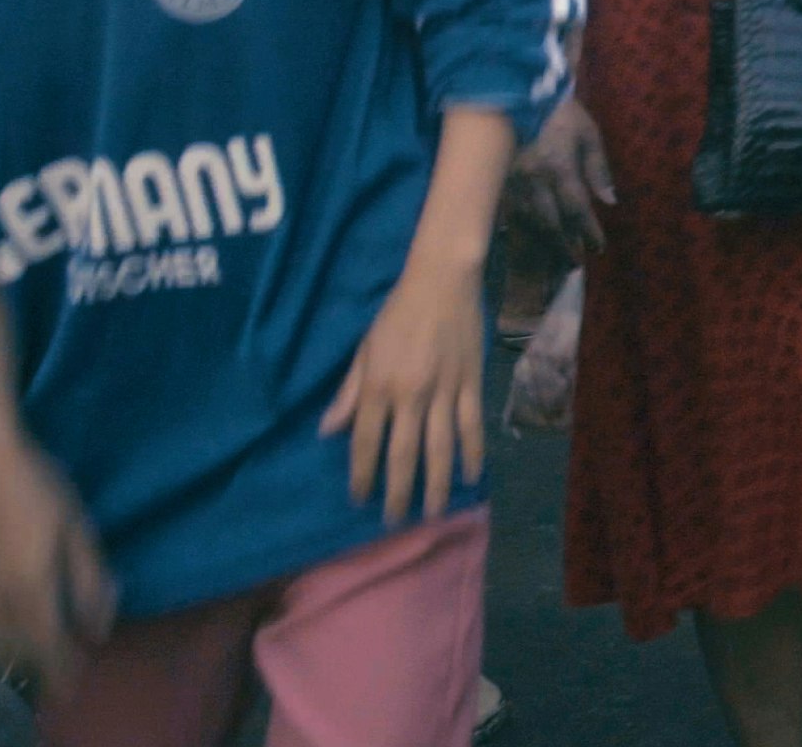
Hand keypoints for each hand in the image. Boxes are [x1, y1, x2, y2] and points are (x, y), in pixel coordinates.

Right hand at [0, 437, 112, 698]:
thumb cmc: (42, 490)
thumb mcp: (80, 532)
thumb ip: (91, 580)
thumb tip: (100, 623)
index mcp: (32, 590)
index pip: (50, 645)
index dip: (65, 667)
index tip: (81, 677)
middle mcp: (2, 599)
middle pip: (21, 650)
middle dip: (43, 665)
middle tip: (67, 667)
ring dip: (20, 654)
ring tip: (44, 652)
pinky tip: (12, 631)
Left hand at [322, 265, 484, 525]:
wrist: (441, 280)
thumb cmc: (396, 312)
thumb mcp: (364, 349)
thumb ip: (349, 393)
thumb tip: (329, 431)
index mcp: (379, 386)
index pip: (367, 441)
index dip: (362, 474)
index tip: (359, 499)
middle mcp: (410, 395)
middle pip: (403, 454)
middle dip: (397, 491)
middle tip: (394, 521)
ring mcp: (444, 391)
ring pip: (440, 448)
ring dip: (435, 484)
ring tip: (433, 513)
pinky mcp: (470, 384)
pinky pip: (471, 426)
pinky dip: (472, 453)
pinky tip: (471, 476)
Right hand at [507, 99, 614, 254]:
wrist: (518, 92)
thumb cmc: (561, 113)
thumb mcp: (588, 134)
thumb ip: (598, 168)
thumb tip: (609, 201)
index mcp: (560, 168)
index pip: (577, 209)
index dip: (588, 232)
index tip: (598, 248)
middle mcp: (533, 181)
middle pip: (550, 223)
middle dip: (563, 246)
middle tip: (575, 264)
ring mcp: (510, 182)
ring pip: (527, 222)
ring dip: (542, 242)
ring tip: (554, 257)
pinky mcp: (494, 180)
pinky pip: (505, 212)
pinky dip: (516, 229)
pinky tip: (522, 240)